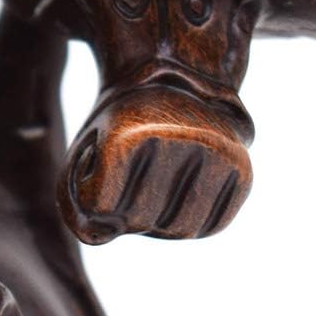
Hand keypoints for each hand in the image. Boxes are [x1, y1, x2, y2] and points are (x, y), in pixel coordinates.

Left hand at [60, 82, 251, 242]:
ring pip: (178, 230)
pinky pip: (212, 225)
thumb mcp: (87, 147)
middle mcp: (176, 139)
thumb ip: (75, 197)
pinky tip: (180, 191)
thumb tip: (97, 237)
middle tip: (128, 173)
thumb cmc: (119, 123)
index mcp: (129, 130)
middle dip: (126, 209)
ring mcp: (213, 153)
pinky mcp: (241, 168)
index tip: (98, 162)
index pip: (100, 205)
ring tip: (154, 180)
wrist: (173, 79)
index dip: (92, 193)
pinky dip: (192, 220)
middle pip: (140, 221)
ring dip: (159, 220)